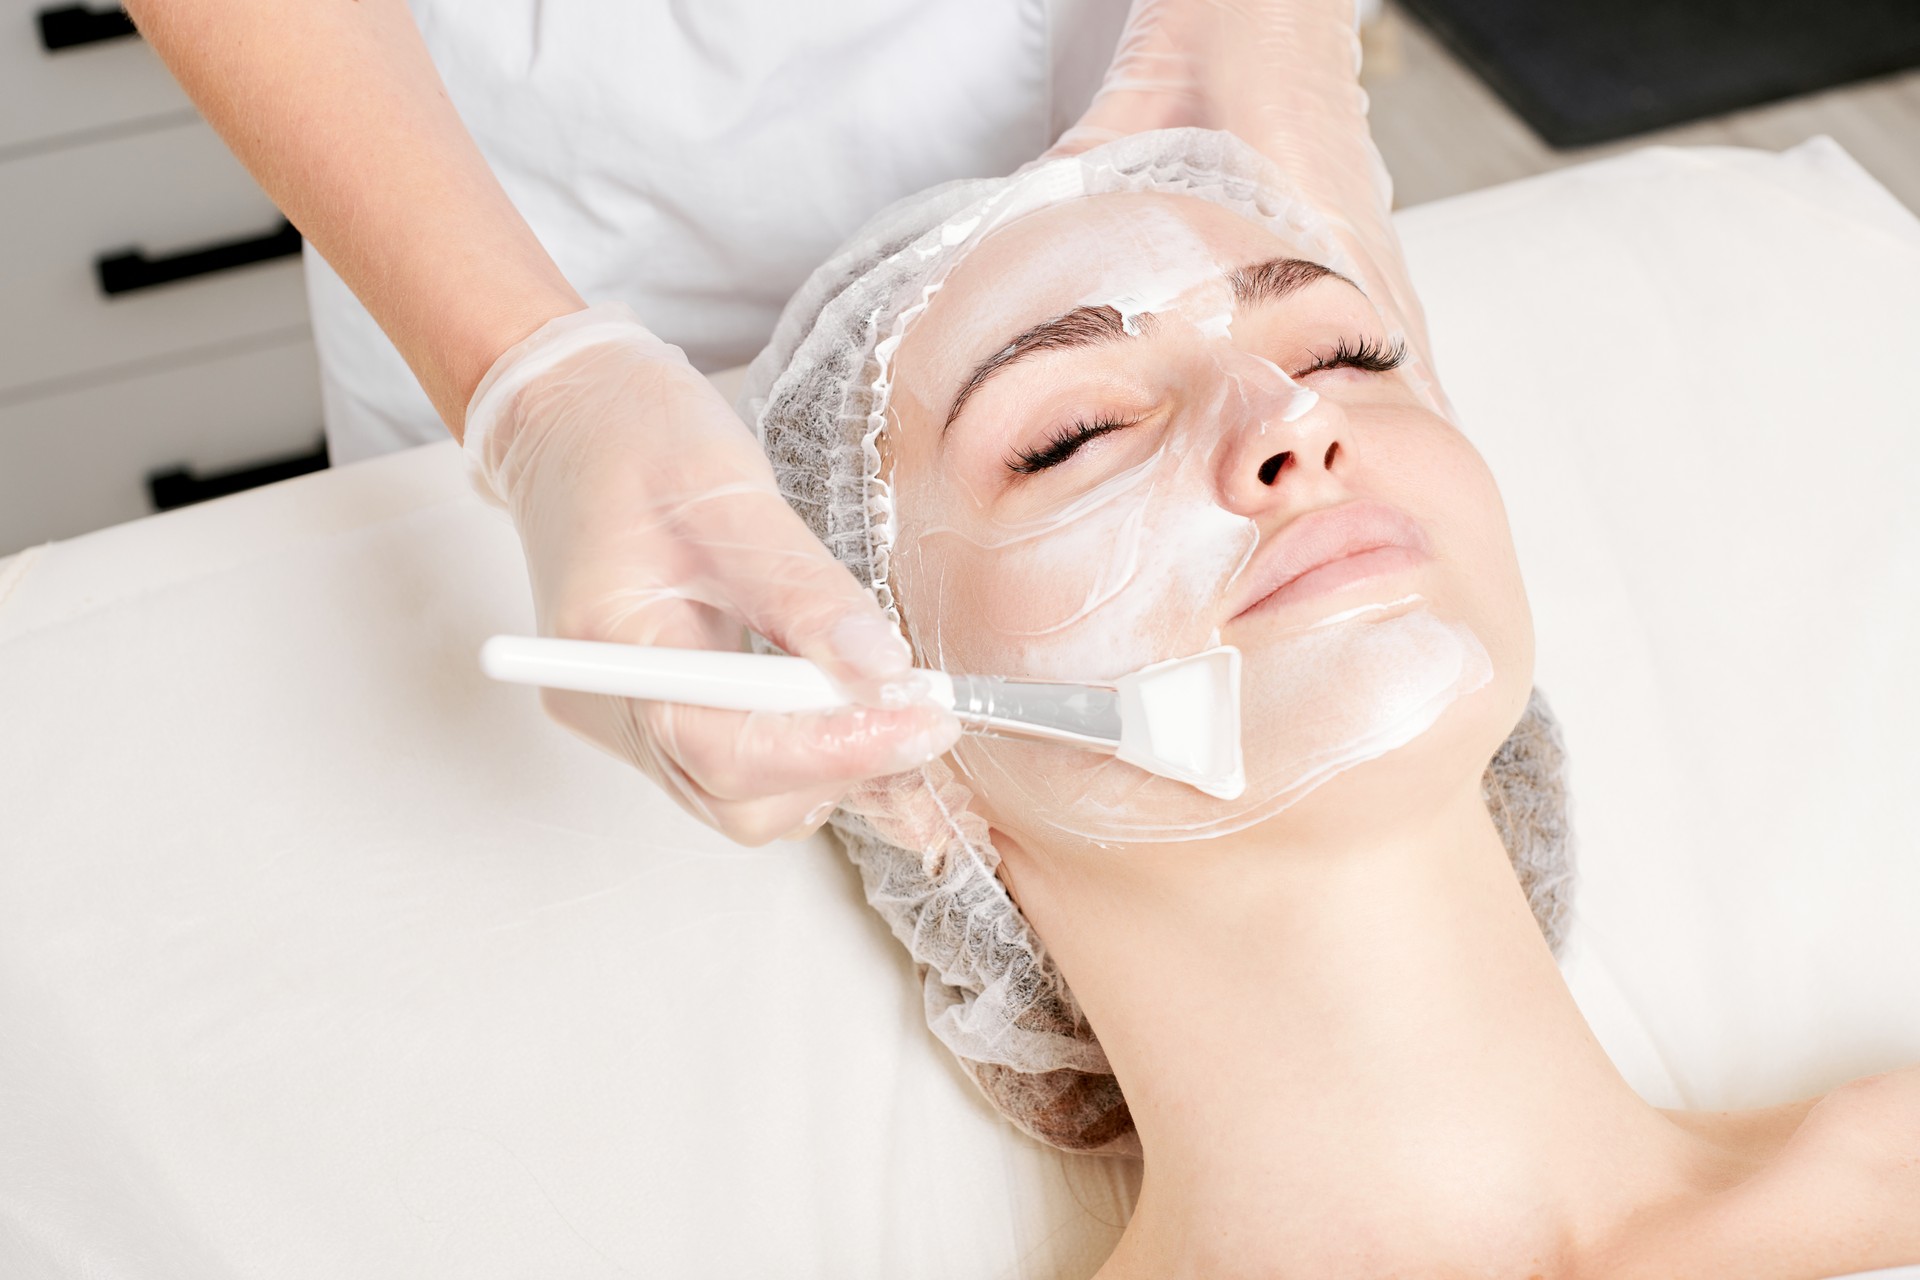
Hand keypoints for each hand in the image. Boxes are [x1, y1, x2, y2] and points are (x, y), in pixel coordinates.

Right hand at [467, 304, 960, 844]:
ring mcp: (625, 717)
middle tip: (918, 708)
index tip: (921, 719)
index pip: (726, 750)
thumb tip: (881, 670)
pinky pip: (737, 768)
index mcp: (609, 646)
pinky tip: (843, 699)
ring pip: (742, 797)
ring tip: (883, 695)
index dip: (835, 749)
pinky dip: (803, 751)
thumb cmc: (629, 435)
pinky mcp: (654, 713)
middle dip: (838, 764)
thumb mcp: (727, 490)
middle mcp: (606, 705)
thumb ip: (804, 589)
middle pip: (735, 798)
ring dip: (825, 764)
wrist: (571, 417)